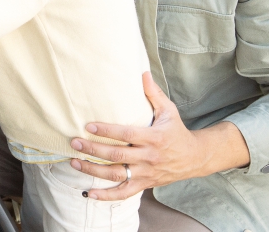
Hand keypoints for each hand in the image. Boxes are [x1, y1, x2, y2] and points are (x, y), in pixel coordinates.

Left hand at [68, 72, 249, 200]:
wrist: (194, 158)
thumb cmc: (176, 131)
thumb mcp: (168, 110)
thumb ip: (152, 93)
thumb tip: (141, 71)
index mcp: (154, 138)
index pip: (127, 135)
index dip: (107, 131)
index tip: (88, 126)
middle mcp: (149, 157)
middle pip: (117, 155)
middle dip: (93, 150)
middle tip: (74, 142)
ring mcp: (146, 173)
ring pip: (116, 174)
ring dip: (93, 170)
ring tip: (74, 161)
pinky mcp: (144, 184)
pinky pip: (123, 193)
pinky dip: (106, 196)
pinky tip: (89, 194)